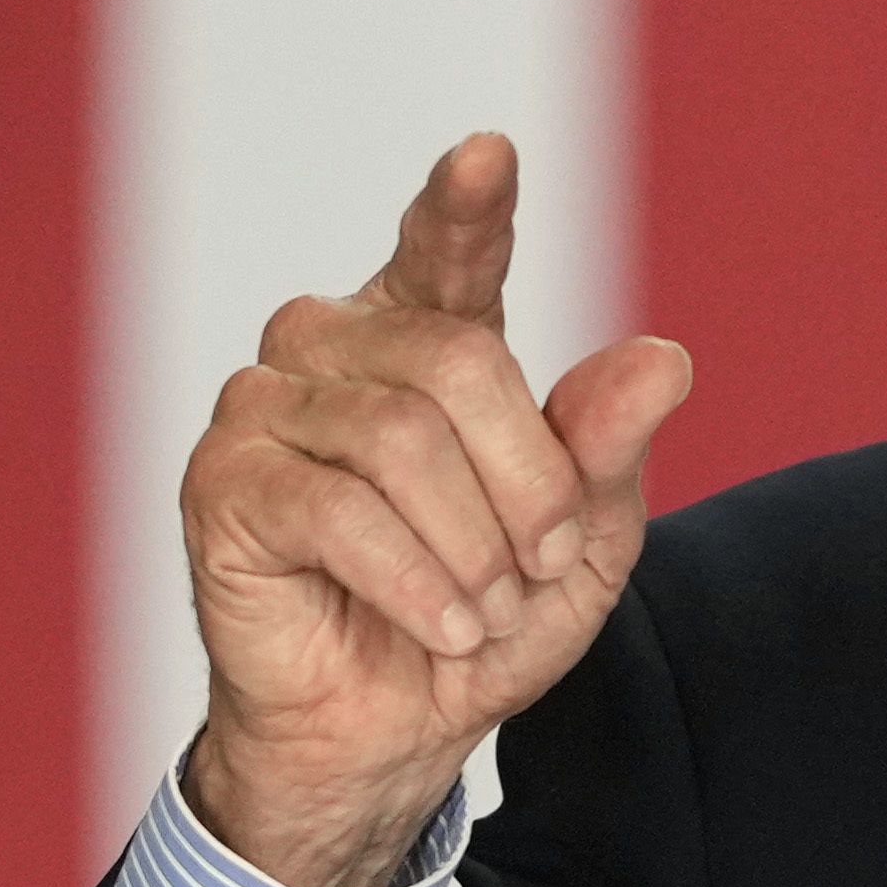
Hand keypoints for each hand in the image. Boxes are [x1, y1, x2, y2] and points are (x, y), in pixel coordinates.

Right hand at [178, 136, 693, 886]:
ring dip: (473, 547)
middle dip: (530, 482)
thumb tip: (663, 362)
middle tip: (545, 564)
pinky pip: (338, 509)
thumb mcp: (583, 542)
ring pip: (399, 437)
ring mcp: (265, 407)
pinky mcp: (222, 482)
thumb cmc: (486, 619)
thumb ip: (611, 448)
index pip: (448, 253)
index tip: (490, 154)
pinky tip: (445, 626)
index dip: (467, 206)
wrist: (397, 732)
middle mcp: (334, 348)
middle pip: (458, 363)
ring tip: (486, 609)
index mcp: (424, 340)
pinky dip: (417, 581)